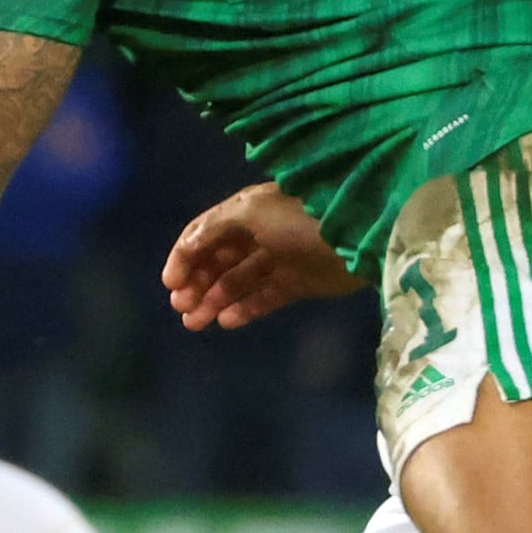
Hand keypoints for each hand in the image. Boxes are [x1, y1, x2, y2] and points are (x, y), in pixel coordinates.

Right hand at [162, 181, 360, 329]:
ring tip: (194, 323)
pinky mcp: (299, 283)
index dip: (185, 256)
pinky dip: (245, 309)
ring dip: (214, 300)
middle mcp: (261, 232)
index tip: (170, 284)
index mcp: (248, 209)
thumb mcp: (252, 212)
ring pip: (239, 282)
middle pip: (220, 259)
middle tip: (181, 308)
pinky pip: (265, 297)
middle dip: (197, 282)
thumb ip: (214, 228)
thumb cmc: (302, 219)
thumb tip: (188, 248)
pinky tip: (226, 321)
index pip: (206, 232)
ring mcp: (281, 258)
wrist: (361, 235)